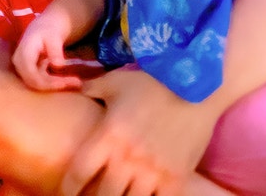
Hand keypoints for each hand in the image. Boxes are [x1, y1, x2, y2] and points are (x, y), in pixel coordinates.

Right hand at [12, 11, 81, 91]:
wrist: (43, 27)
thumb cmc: (48, 30)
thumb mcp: (53, 36)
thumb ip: (55, 50)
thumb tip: (58, 65)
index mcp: (24, 52)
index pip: (31, 73)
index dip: (46, 82)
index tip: (64, 83)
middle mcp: (20, 62)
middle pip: (34, 81)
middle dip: (54, 85)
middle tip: (76, 83)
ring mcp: (23, 68)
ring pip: (38, 83)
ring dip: (56, 85)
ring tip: (76, 82)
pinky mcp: (29, 72)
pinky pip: (41, 81)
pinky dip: (55, 82)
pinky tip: (69, 80)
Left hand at [60, 67, 220, 195]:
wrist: (197, 86)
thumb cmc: (153, 82)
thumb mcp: (116, 81)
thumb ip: (92, 89)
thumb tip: (76, 89)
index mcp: (108, 136)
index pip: (79, 174)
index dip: (69, 188)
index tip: (68, 192)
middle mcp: (128, 158)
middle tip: (94, 195)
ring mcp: (153, 171)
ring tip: (120, 194)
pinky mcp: (176, 178)